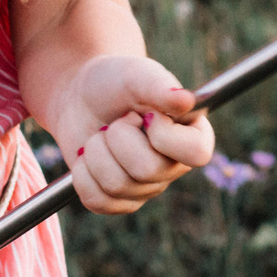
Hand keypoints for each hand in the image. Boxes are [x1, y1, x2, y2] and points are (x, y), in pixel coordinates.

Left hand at [42, 54, 215, 214]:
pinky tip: (87, 156)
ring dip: (96, 151)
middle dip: (118, 138)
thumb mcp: (136, 75)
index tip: (144, 115)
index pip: (196, 153)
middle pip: (147, 171)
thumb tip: (186, 101)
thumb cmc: (115, 82)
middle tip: (115, 122)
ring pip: (116, 186)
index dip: (163, 135)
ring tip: (101, 134)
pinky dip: (82, 173)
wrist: (79, 96)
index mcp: (191, 134)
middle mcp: (173, 166)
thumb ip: (159, 85)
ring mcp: (145, 188)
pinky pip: (98, 201)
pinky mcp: (116, 201)